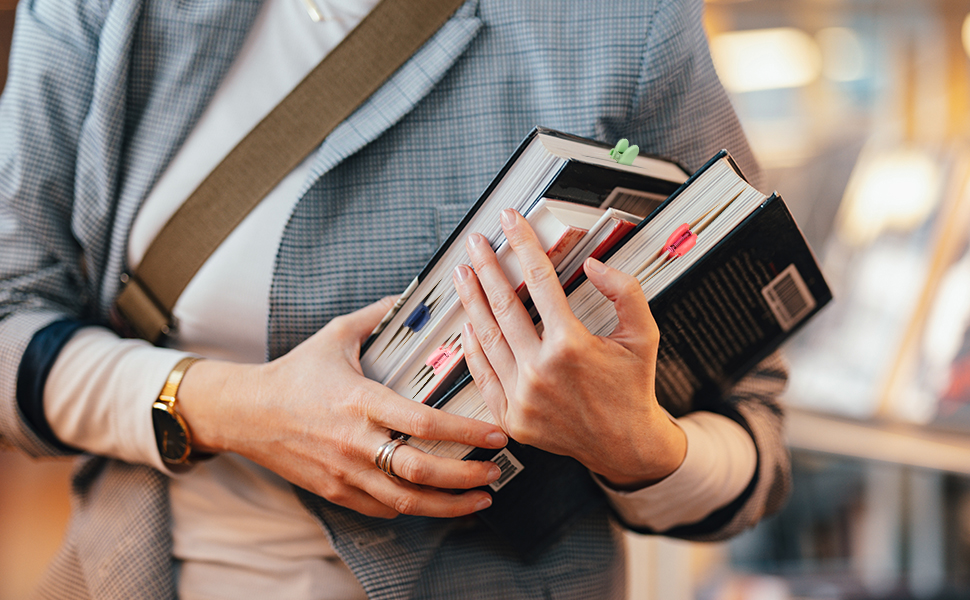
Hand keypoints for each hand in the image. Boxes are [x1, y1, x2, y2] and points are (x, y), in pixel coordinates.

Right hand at [177, 296, 508, 518]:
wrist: (244, 413)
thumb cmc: (295, 373)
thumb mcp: (335, 336)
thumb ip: (376, 316)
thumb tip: (409, 296)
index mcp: (360, 400)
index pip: (422, 422)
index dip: (465, 432)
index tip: (497, 434)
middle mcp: (354, 441)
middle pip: (421, 471)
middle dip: (466, 477)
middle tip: (496, 472)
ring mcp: (344, 472)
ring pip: (406, 501)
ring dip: (449, 504)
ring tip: (481, 499)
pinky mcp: (335, 491)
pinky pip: (383, 509)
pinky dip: (414, 509)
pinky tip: (437, 502)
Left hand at [453, 209, 685, 488]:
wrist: (626, 445)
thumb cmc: (632, 389)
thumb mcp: (643, 335)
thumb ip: (625, 292)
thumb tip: (594, 266)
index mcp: (571, 346)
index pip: (540, 282)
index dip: (523, 246)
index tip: (511, 224)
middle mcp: (541, 371)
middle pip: (504, 306)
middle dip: (487, 268)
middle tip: (475, 243)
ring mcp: (522, 396)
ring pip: (488, 338)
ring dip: (472, 302)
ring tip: (463, 275)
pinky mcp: (511, 416)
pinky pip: (483, 375)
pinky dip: (473, 348)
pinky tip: (468, 325)